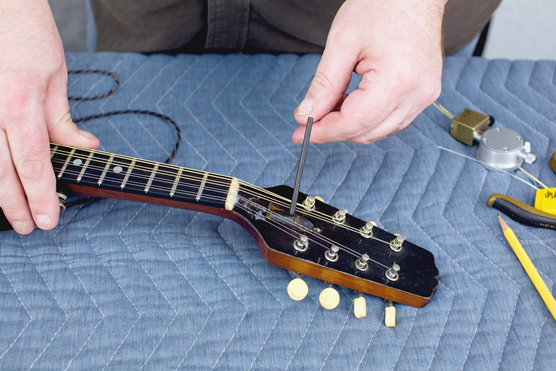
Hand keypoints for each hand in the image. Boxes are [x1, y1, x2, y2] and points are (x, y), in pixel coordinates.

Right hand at [0, 0, 98, 233]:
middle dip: (16, 205)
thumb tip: (83, 147)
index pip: (33, 162)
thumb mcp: (54, 74)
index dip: (42, 195)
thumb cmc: (25, 33)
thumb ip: (61, 118)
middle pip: (1, 171)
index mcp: (19, 103)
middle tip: (30, 227)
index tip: (50, 218)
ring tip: (11, 213)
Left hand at [293, 0, 445, 143]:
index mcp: (397, 80)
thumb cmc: (380, 5)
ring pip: (379, 131)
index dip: (323, 131)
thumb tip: (305, 115)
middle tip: (308, 119)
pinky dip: (368, 118)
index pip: (354, 123)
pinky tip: (352, 101)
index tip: (298, 133)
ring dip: (351, 125)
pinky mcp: (426, 93)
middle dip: (334, 130)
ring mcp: (425, 95)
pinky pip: (392, 120)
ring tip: (330, 104)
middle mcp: (417, 94)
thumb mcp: (342, 43)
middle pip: (367, 132)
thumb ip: (324, 85)